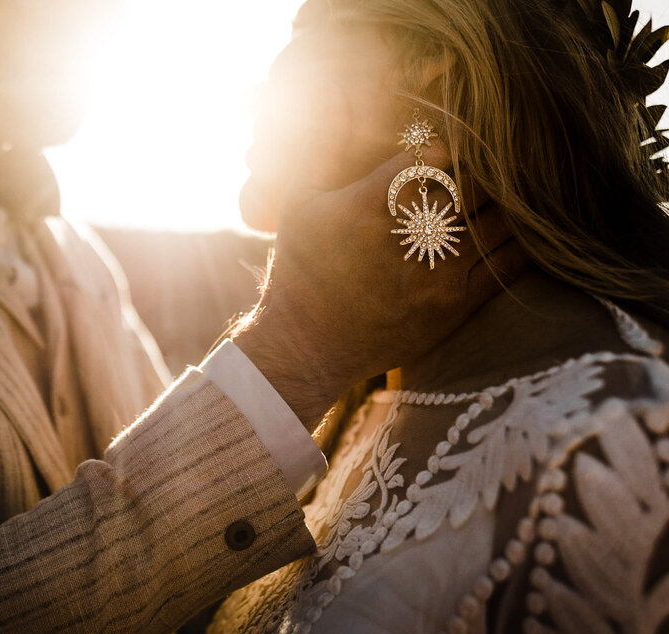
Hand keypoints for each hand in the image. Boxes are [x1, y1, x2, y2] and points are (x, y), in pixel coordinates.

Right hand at [233, 140, 528, 428]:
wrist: (308, 347)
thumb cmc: (301, 270)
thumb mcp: (298, 203)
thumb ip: (325, 151)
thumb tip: (343, 98)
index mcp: (372, 203)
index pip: (437, 153)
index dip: (451, 144)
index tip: (451, 146)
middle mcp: (410, 233)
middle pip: (477, 181)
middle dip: (487, 166)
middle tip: (494, 158)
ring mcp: (438, 270)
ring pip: (500, 217)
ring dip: (510, 198)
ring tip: (512, 188)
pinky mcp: (455, 304)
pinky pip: (508, 263)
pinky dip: (522, 239)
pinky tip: (523, 227)